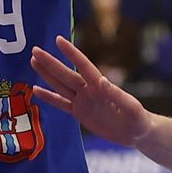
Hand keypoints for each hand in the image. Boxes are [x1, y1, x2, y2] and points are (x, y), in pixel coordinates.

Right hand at [31, 36, 152, 145]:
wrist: (136, 133)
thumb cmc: (138, 119)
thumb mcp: (131, 108)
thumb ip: (117, 95)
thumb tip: (102, 80)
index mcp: (100, 85)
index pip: (83, 65)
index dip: (71, 53)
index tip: (59, 40)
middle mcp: (89, 90)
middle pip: (66, 74)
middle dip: (50, 62)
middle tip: (35, 50)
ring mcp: (83, 101)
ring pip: (60, 85)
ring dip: (47, 74)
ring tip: (33, 61)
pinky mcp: (80, 113)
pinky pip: (61, 104)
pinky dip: (49, 97)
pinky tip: (36, 89)